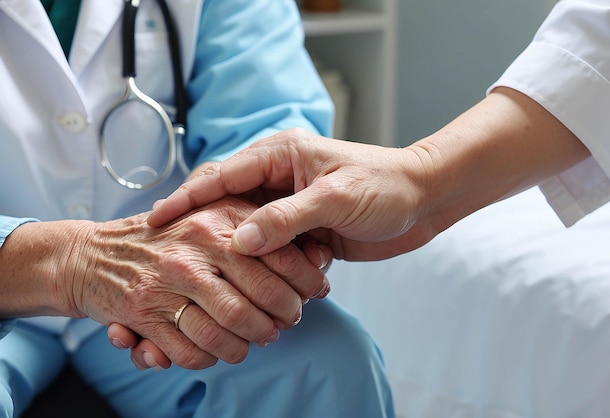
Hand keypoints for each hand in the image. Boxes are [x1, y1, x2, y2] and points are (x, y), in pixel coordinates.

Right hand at [74, 195, 328, 368]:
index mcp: (219, 218)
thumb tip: (313, 253)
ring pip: (233, 328)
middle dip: (284, 319)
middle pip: (263, 298)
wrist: (92, 255)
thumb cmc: (166, 236)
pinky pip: (194, 350)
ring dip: (252, 343)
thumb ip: (255, 225)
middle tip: (286, 323)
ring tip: (257, 340)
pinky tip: (219, 351)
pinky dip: (213, 358)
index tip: (315, 293)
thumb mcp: (211, 215)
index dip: (306, 280)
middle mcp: (196, 248)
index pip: (280, 254)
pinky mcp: (146, 313)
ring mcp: (170, 281)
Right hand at [148, 128, 433, 260]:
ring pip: (248, 231)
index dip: (187, 198)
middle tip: (168, 252)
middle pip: (227, 204)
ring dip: (234, 254)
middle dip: (200, 227)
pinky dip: (264, 267)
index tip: (156, 220)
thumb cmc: (386, 186)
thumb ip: (287, 218)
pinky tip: (249, 285)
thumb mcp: (335, 197)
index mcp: (281, 155)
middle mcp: (280, 179)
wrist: (424, 201)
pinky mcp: (304, 232)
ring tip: (201, 276)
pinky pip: (273, 251)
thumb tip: (240, 242)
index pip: (222, 175)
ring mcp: (291, 207)